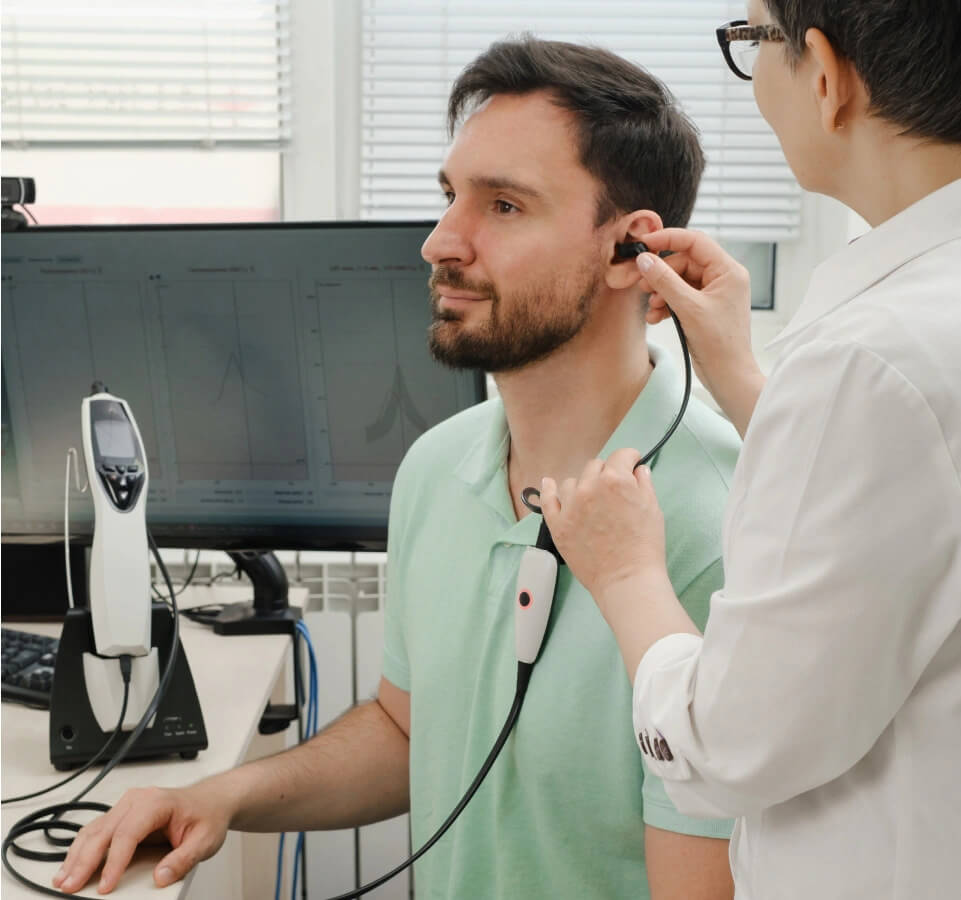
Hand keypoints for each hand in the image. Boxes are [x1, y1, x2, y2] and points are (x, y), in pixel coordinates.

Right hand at [52, 783, 230, 894]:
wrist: (211, 801)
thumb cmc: (207, 816)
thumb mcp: (205, 840)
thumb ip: (183, 860)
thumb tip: (160, 877)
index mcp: (157, 803)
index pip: (128, 833)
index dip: (114, 862)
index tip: (105, 886)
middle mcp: (138, 800)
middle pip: (104, 832)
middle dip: (84, 861)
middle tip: (70, 886)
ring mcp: (128, 806)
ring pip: (94, 830)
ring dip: (76, 856)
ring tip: (63, 880)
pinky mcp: (122, 815)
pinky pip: (96, 831)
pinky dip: (81, 848)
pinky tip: (72, 864)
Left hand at [539, 448, 666, 606]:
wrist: (626, 580)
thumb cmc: (645, 547)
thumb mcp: (653, 509)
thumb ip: (643, 484)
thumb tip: (638, 470)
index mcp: (615, 480)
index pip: (620, 456)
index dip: (629, 459)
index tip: (631, 464)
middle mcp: (589, 487)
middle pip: (595, 466)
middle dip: (606, 472)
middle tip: (613, 488)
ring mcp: (570, 506)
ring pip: (572, 482)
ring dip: (582, 485)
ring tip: (591, 500)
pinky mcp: (558, 524)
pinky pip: (547, 499)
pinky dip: (549, 490)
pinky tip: (549, 484)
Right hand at [637, 228, 763, 436]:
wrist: (728, 376)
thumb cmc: (719, 343)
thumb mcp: (688, 308)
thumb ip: (665, 281)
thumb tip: (645, 260)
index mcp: (728, 271)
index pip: (695, 242)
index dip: (668, 240)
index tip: (644, 244)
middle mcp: (723, 278)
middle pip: (684, 262)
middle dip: (661, 274)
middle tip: (643, 286)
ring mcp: (713, 293)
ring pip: (679, 280)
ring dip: (661, 292)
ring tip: (652, 308)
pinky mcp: (704, 308)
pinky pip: (680, 296)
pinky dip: (666, 304)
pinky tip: (656, 318)